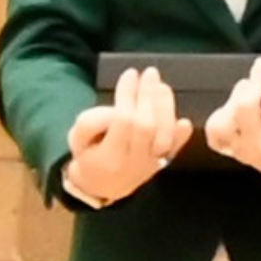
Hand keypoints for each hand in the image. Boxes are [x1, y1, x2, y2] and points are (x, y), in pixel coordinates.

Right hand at [58, 64, 190, 208]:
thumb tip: (115, 109)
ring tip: (160, 85)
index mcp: (109, 156)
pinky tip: (184, 121)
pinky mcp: (163, 164)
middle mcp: (134, 161)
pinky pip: (175, 150)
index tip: (129, 74)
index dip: (128, 96)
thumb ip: (89, 124)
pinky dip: (182, 136)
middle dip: (148, 96)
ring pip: (164, 136)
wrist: (101, 187)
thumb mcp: (76, 140)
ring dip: (166, 107)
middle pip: (146, 125)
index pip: (123, 121)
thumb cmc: (88, 157)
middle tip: (149, 72)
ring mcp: (151, 164)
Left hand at [206, 51, 260, 201]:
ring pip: (222, 119)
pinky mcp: (234, 152)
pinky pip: (214, 135)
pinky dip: (219, 117)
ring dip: (235, 98)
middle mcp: (253, 146)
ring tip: (251, 88)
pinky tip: (233, 108)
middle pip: (243, 105)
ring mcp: (240, 150)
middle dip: (254, 81)